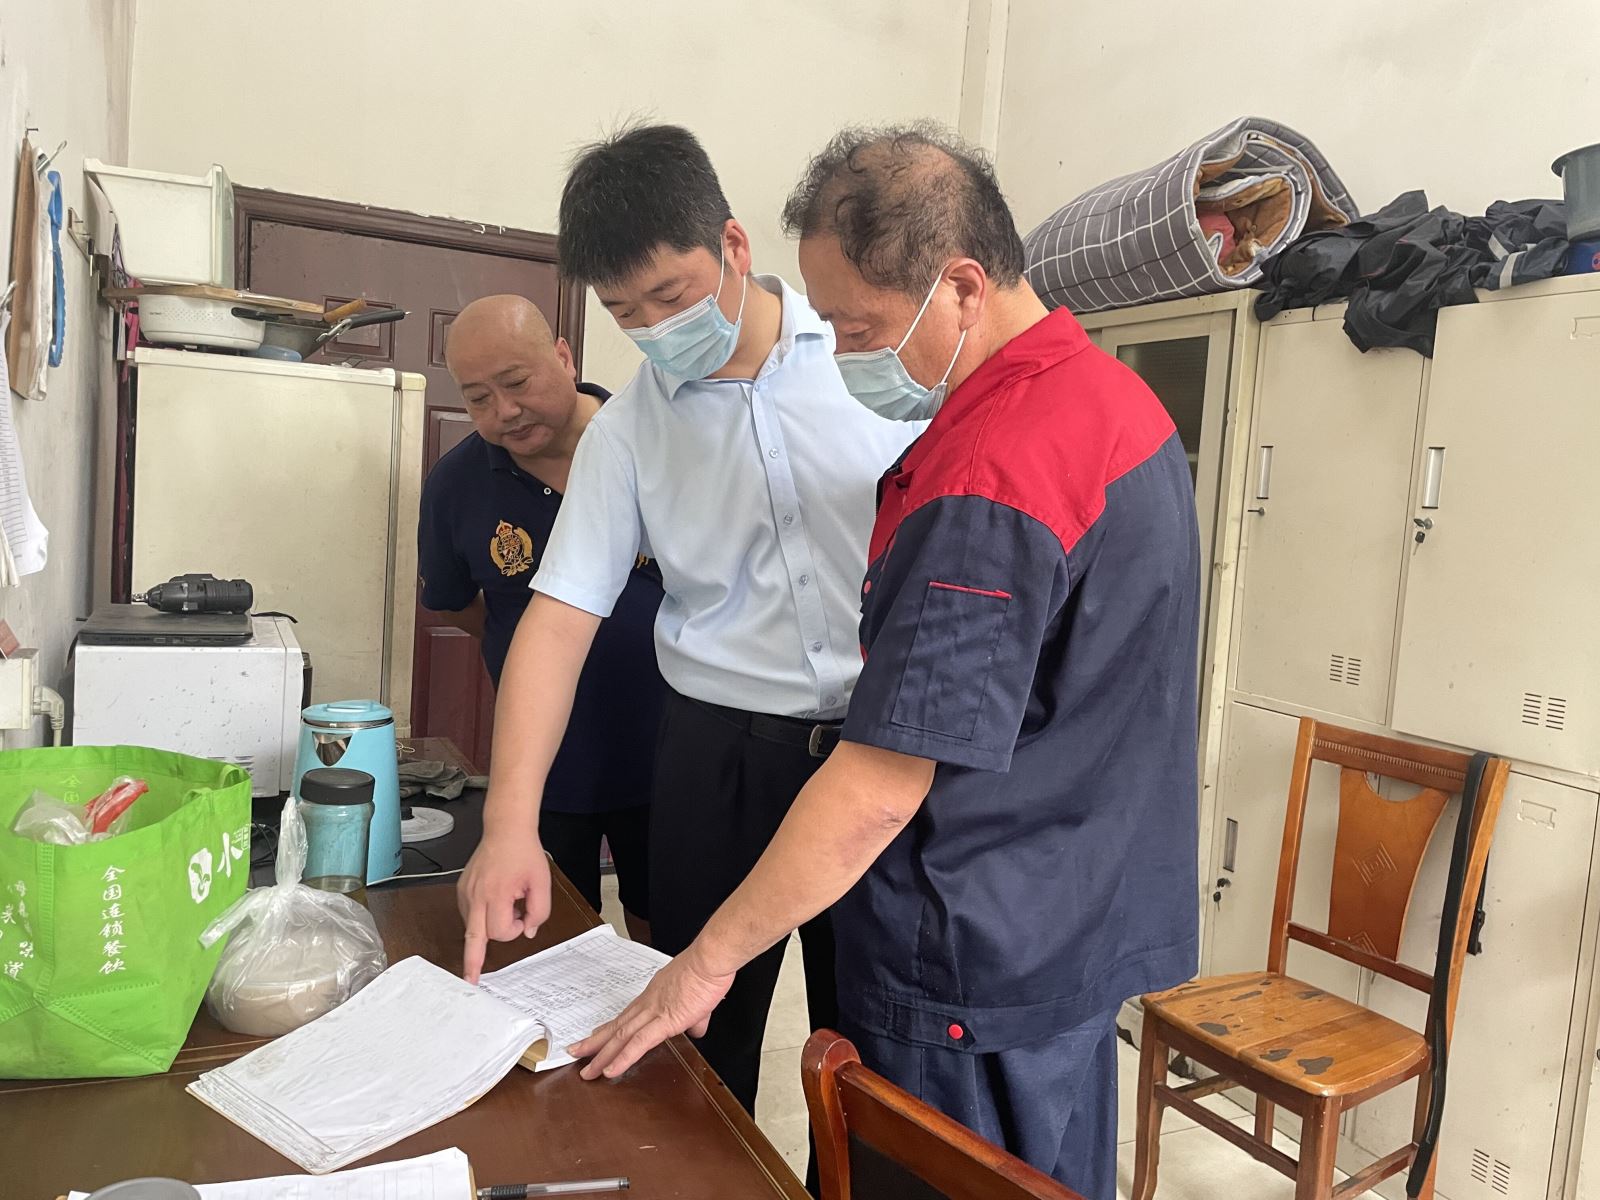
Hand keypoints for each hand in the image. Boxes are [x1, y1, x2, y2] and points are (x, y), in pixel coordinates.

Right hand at [457, 830, 550, 983]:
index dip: (514, 930)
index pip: (500, 932)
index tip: (523, 919)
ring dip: (489, 926)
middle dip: (471, 962)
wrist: (506, 829)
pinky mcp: (461, 890)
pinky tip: (495, 900)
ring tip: (506, 904)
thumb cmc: (524, 853)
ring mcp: (465, 893)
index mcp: (495, 894)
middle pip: (472, 939)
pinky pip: (470, 914)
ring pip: (473, 926)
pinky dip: (482, 915)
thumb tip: (528, 931)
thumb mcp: (542, 883)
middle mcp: (475, 896)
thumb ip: (539, 911)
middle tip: (470, 980)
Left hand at [569, 942, 734, 1080]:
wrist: (710, 960)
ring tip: (587, 1071)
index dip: (610, 1028)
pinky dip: (622, 1058)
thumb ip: (696, 1018)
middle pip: (616, 1027)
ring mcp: (653, 1012)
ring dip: (601, 1055)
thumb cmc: (706, 972)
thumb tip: (697, 1030)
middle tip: (576, 1053)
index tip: (596, 1035)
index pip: (627, 1016)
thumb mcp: (699, 1000)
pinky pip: (638, 1043)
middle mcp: (647, 1003)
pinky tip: (610, 1070)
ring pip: (620, 1037)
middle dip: (595, 1043)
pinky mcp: (664, 1021)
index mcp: (654, 997)